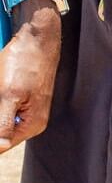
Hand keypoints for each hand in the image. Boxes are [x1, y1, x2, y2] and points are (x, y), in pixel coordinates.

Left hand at [0, 1, 60, 153]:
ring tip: (2, 87)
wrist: (37, 37)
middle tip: (0, 90)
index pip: (0, 145)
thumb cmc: (26, 62)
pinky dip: (0, 100)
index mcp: (31, 124)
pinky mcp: (20, 99)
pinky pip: (3, 109)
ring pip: (1, 121)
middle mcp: (31, 121)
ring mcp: (26, 110)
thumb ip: (3, 124)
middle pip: (0, 133)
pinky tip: (1, 87)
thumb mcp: (9, 94)